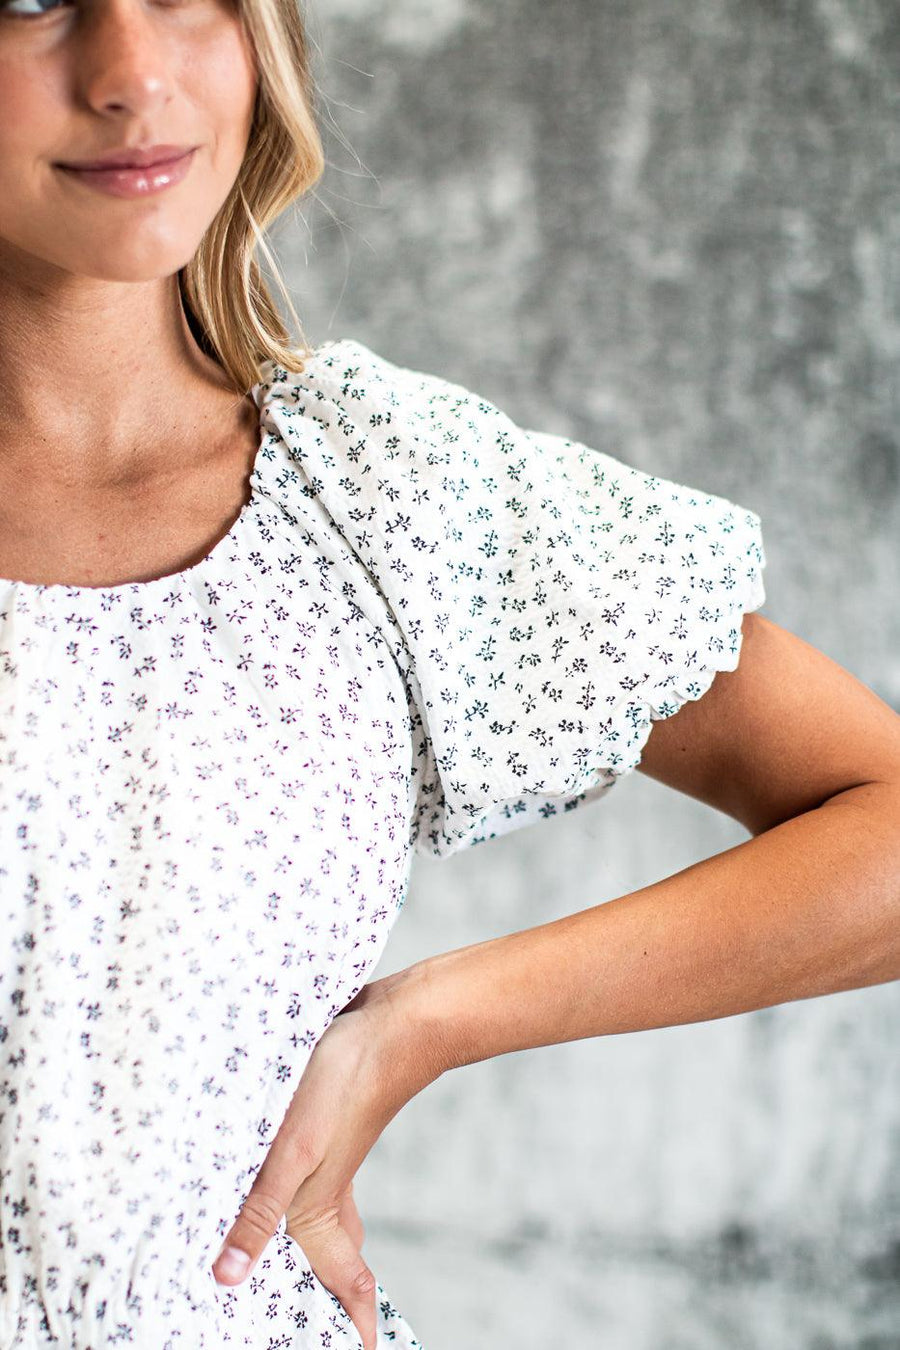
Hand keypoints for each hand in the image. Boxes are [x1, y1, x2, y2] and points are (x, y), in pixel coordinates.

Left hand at [211, 970, 439, 1349]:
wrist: (394, 1025)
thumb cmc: (348, 1084)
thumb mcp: (295, 1150)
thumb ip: (261, 1210)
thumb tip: (229, 1279)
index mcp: (322, 1207)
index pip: (345, 1280)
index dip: (353, 1322)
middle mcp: (328, 1187)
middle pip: (334, 1253)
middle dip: (329, 1289)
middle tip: (319, 1318)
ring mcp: (328, 1152)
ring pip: (320, 1210)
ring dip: (308, 1238)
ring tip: (287, 1257)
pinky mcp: (322, 1119)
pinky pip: (304, 1167)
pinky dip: (290, 1182)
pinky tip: (270, 1164)